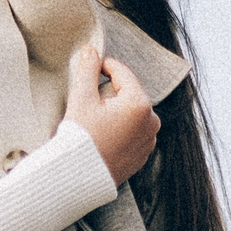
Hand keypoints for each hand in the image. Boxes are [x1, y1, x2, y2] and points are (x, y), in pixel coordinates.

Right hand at [67, 44, 156, 183]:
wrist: (78, 179)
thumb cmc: (80, 139)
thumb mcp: (81, 99)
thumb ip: (87, 70)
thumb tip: (91, 50)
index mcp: (140, 104)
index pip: (121, 72)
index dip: (102, 66)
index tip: (88, 67)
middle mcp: (152, 121)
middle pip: (127, 92)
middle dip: (108, 91)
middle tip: (88, 102)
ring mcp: (150, 139)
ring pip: (130, 111)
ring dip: (114, 109)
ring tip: (93, 121)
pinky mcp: (143, 154)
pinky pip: (132, 130)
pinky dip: (119, 127)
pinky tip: (101, 135)